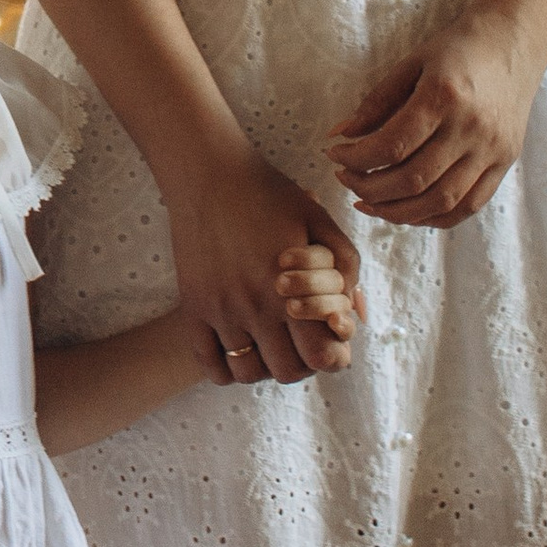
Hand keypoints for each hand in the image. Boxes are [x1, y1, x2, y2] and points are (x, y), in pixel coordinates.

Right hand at [167, 146, 361, 382]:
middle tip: (300, 341)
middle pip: (286, 372)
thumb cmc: (269, 193)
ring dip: (264, 366)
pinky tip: (237, 346)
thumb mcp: (320, 221)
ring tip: (268, 344)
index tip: (329, 341)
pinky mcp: (193, 307)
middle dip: (302, 363)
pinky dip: (226, 368)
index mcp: (292, 288)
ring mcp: (220, 310)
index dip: (334, 356)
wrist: (209, 173)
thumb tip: (353, 310)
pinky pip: (209, 364)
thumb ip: (346, 265)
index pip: (321, 357)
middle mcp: (255, 307)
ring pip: (247, 373)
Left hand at [327, 7, 541, 226]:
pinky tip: (407, 211)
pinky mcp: (505, 162)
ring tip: (369, 203)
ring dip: (398, 212)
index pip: (392, 146)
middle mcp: (471, 128)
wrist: (513, 42)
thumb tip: (339, 135)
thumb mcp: (411, 63)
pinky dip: (434, 218)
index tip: (334, 155)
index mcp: (444, 97)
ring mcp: (492, 150)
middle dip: (370, 189)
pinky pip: (469, 205)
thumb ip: (376, 102)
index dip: (357, 159)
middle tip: (346, 180)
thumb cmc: (456, 49)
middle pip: (414, 180)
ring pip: (441, 202)